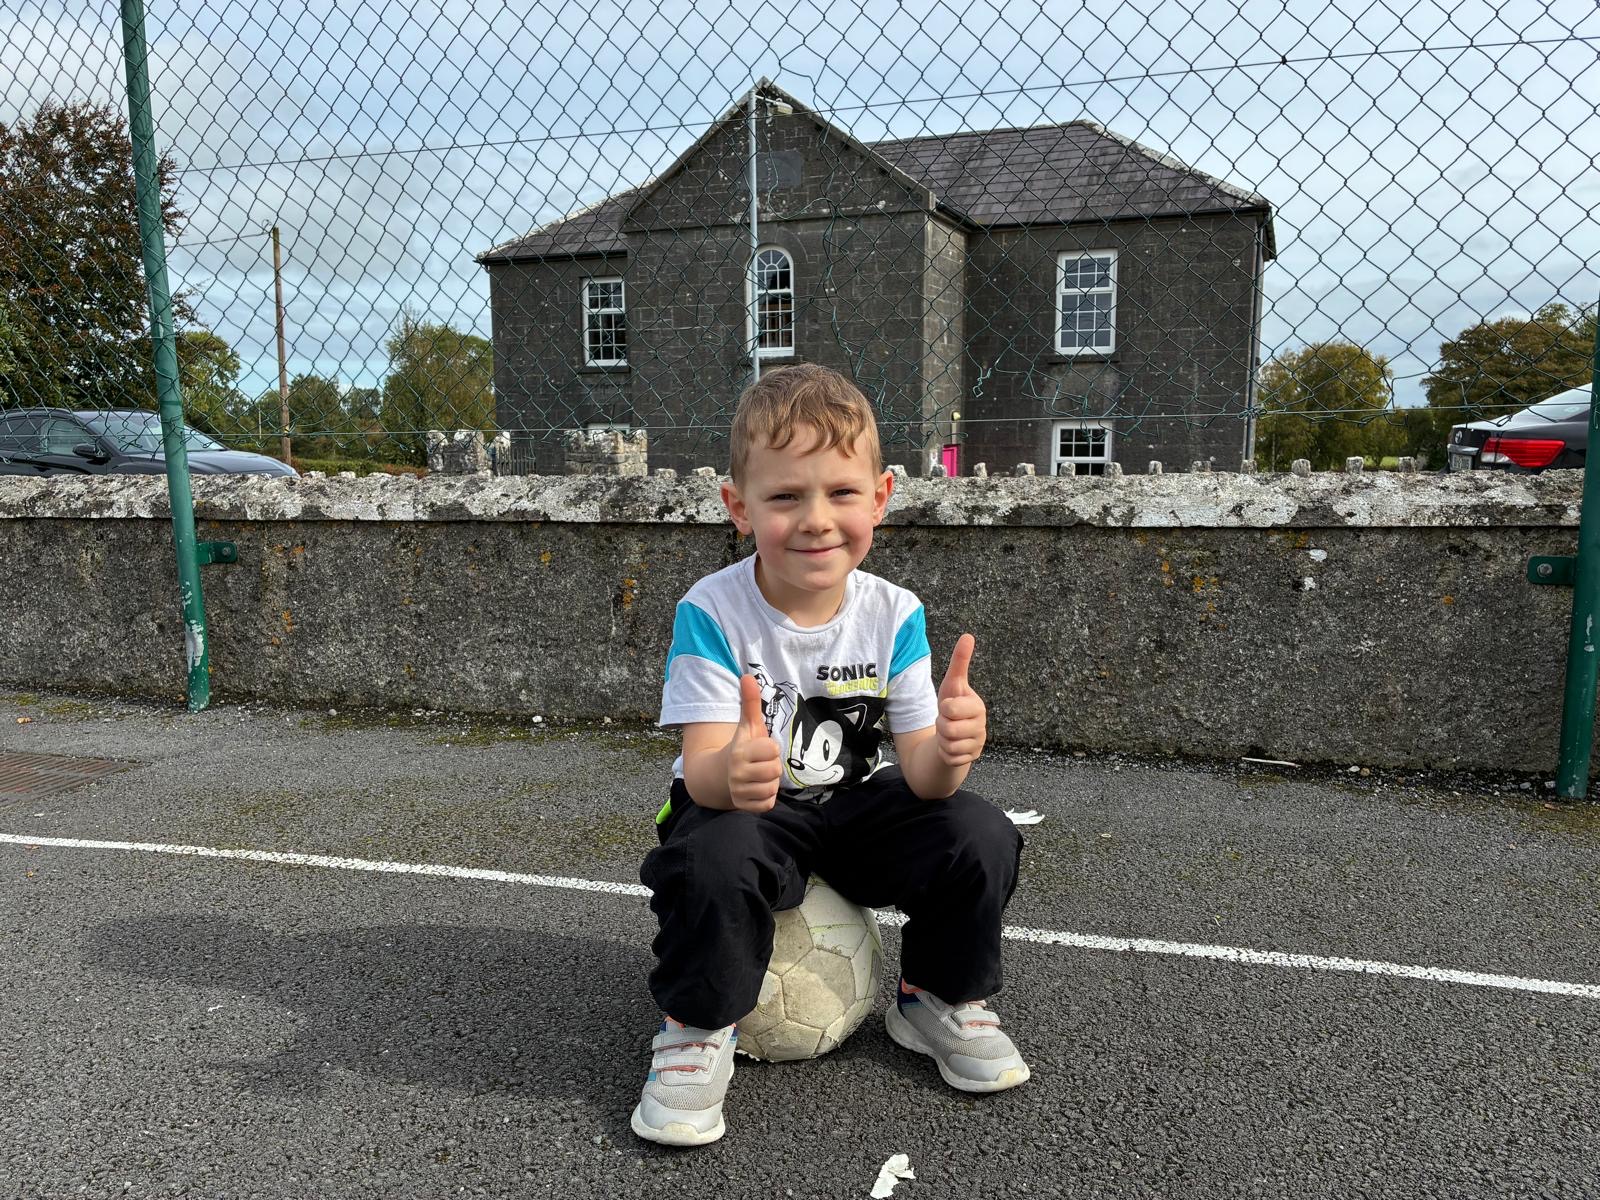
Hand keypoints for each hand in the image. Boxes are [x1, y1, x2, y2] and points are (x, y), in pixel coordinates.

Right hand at [728, 674, 781, 811]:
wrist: (718, 776)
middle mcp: (737, 773)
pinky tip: (756, 789)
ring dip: (769, 783)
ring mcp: (739, 791)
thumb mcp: (747, 726)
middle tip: (760, 764)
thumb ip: (750, 702)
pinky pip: (768, 804)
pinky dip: (766, 798)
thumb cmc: (741, 749)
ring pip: (772, 788)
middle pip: (775, 770)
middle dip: (772, 766)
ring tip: (758, 776)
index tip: (760, 749)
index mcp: (739, 751)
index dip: (770, 748)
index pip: (772, 749)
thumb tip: (748, 675)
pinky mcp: (743, 806)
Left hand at [935, 633, 986, 767]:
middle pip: (948, 729)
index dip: (944, 708)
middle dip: (941, 724)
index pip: (950, 709)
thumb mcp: (952, 684)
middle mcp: (981, 726)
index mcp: (978, 707)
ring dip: (942, 739)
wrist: (950, 735)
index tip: (949, 706)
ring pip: (948, 745)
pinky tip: (950, 746)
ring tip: (948, 733)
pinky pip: (949, 757)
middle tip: (947, 721)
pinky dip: (944, 752)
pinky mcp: (970, 759)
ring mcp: (977, 744)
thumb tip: (968, 636)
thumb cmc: (952, 706)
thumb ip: (960, 661)